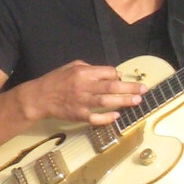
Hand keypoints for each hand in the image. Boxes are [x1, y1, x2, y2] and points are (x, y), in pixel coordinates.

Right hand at [22, 60, 146, 127]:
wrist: (39, 97)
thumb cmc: (56, 80)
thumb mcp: (71, 66)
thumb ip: (90, 68)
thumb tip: (110, 73)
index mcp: (83, 72)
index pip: (108, 72)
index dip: (118, 76)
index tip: (123, 79)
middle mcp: (84, 85)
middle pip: (111, 87)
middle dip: (130, 88)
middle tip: (144, 90)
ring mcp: (82, 101)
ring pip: (106, 101)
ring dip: (123, 101)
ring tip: (137, 101)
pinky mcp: (78, 114)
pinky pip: (96, 117)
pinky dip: (107, 117)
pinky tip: (117, 116)